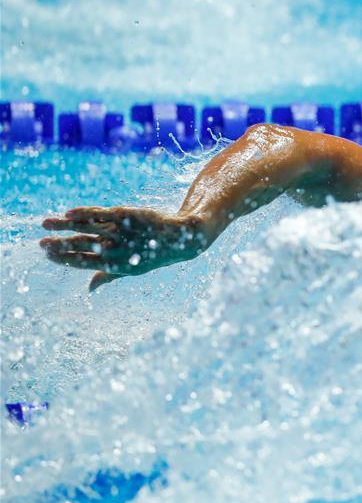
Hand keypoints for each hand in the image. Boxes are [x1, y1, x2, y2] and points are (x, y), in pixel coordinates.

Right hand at [40, 206, 208, 290]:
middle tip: (40, 243)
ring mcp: (120, 232)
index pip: (83, 263)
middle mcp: (116, 249)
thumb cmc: (153, 254)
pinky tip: (69, 213)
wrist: (180, 237)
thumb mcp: (131, 268)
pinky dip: (84, 213)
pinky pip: (100, 214)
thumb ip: (107, 276)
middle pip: (81, 246)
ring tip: (46, 223)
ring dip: (64, 226)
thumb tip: (89, 289)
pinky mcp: (125, 215)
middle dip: (59, 244)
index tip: (47, 254)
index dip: (63, 258)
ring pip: (86, 228)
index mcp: (115, 265)